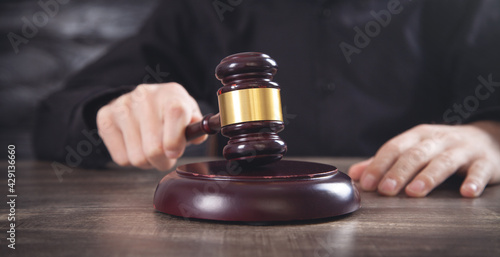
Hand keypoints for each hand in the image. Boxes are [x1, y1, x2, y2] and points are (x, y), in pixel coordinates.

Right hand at [96, 83, 206, 170]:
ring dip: (147, 162)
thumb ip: (197, 127)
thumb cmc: (170, 113)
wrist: (141, 100)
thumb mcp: (189, 115)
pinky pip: (120, 158)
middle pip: (154, 148)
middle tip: (166, 157)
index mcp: (171, 94)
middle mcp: (145, 96)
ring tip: (150, 150)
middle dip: (163, 161)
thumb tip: (197, 136)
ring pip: (137, 157)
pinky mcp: (105, 118)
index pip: (176, 114)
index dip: (176, 140)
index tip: (175, 152)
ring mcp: (122, 106)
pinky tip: (135, 145)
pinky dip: (130, 159)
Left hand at [348, 121, 499, 196]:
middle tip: (386, 190)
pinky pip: (479, 170)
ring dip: (429, 176)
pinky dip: (473, 181)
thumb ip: (385, 162)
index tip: (366, 184)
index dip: (379, 165)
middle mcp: (438, 140)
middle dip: (399, 172)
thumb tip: (355, 174)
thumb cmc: (442, 148)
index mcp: (418, 136)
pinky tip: (466, 193)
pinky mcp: (485, 161)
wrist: (488, 139)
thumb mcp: (414, 149)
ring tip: (415, 191)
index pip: (394, 148)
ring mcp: (462, 149)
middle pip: (415, 155)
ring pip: (444, 162)